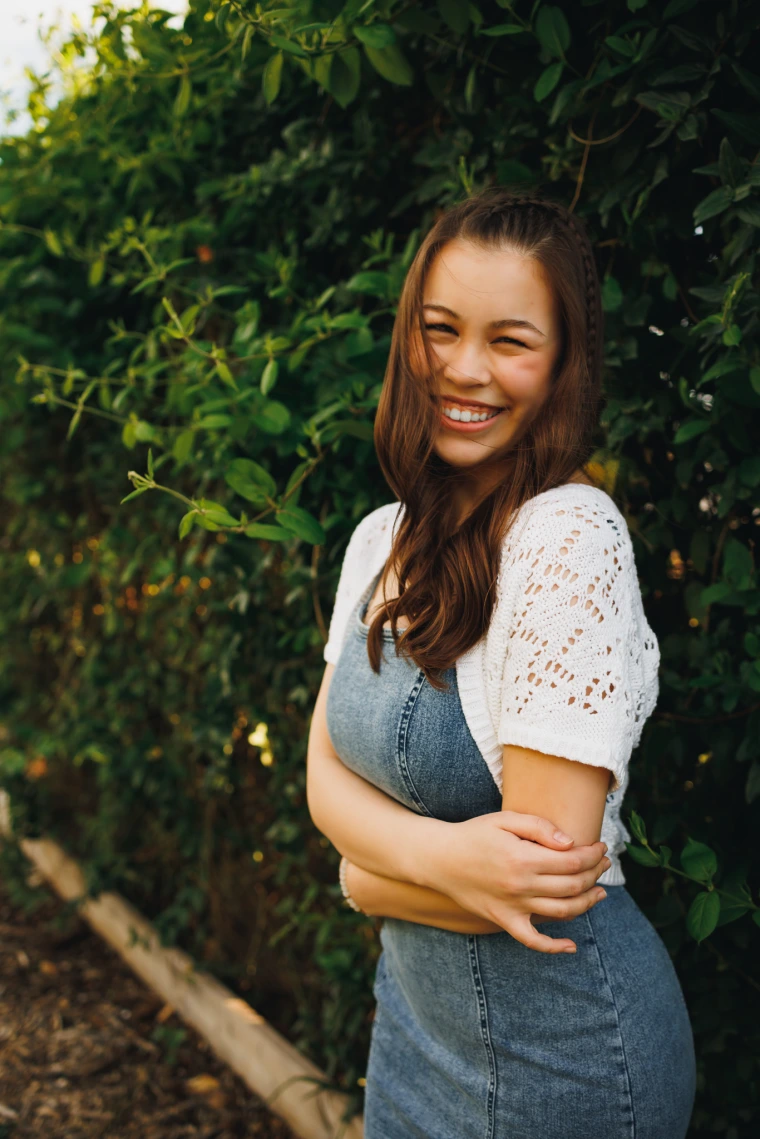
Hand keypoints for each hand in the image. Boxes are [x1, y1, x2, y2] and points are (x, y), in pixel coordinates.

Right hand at [423, 811, 610, 953]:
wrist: (440, 858)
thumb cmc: (474, 834)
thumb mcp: (505, 819)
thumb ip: (539, 827)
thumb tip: (570, 843)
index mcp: (523, 858)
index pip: (573, 861)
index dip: (592, 855)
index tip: (600, 847)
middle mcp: (522, 885)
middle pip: (572, 885)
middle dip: (595, 874)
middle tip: (603, 864)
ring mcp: (514, 907)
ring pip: (562, 912)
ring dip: (587, 903)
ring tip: (599, 892)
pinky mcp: (504, 921)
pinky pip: (533, 941)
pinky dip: (554, 948)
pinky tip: (571, 946)